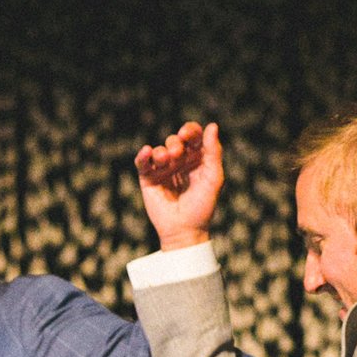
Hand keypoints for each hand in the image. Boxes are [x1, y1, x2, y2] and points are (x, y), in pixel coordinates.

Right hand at [133, 120, 222, 249]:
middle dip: (176, 143)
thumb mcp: (214, 178)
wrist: (184, 230)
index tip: (187, 135)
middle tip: (177, 154)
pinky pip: (142, 161)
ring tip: (165, 160)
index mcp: (197, 159)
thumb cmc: (202, 206)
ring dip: (162, 151)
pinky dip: (143, 155)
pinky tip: (147, 152)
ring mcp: (163, 170)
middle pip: (175, 140)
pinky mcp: (148, 179)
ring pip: (160, 149)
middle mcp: (180, 162)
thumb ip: (214, 152)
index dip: (190, 130)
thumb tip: (212, 125)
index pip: (193, 136)